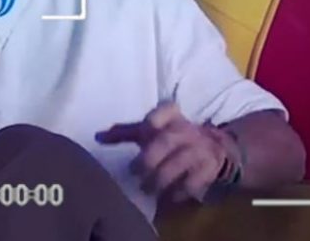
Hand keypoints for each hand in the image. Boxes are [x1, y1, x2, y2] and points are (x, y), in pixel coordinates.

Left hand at [96, 102, 235, 202]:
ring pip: (181, 162)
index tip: (146, 129)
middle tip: (135, 172)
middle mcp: (187, 130)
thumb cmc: (171, 138)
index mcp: (172, 116)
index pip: (165, 110)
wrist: (213, 147)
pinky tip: (169, 198)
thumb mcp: (150, 131)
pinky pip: (195, 181)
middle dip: (150, 158)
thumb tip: (97, 137)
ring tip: (147, 190)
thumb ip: (124, 133)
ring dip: (162, 178)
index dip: (155, 119)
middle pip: (168, 141)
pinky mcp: (210, 168)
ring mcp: (200, 148)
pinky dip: (180, 191)